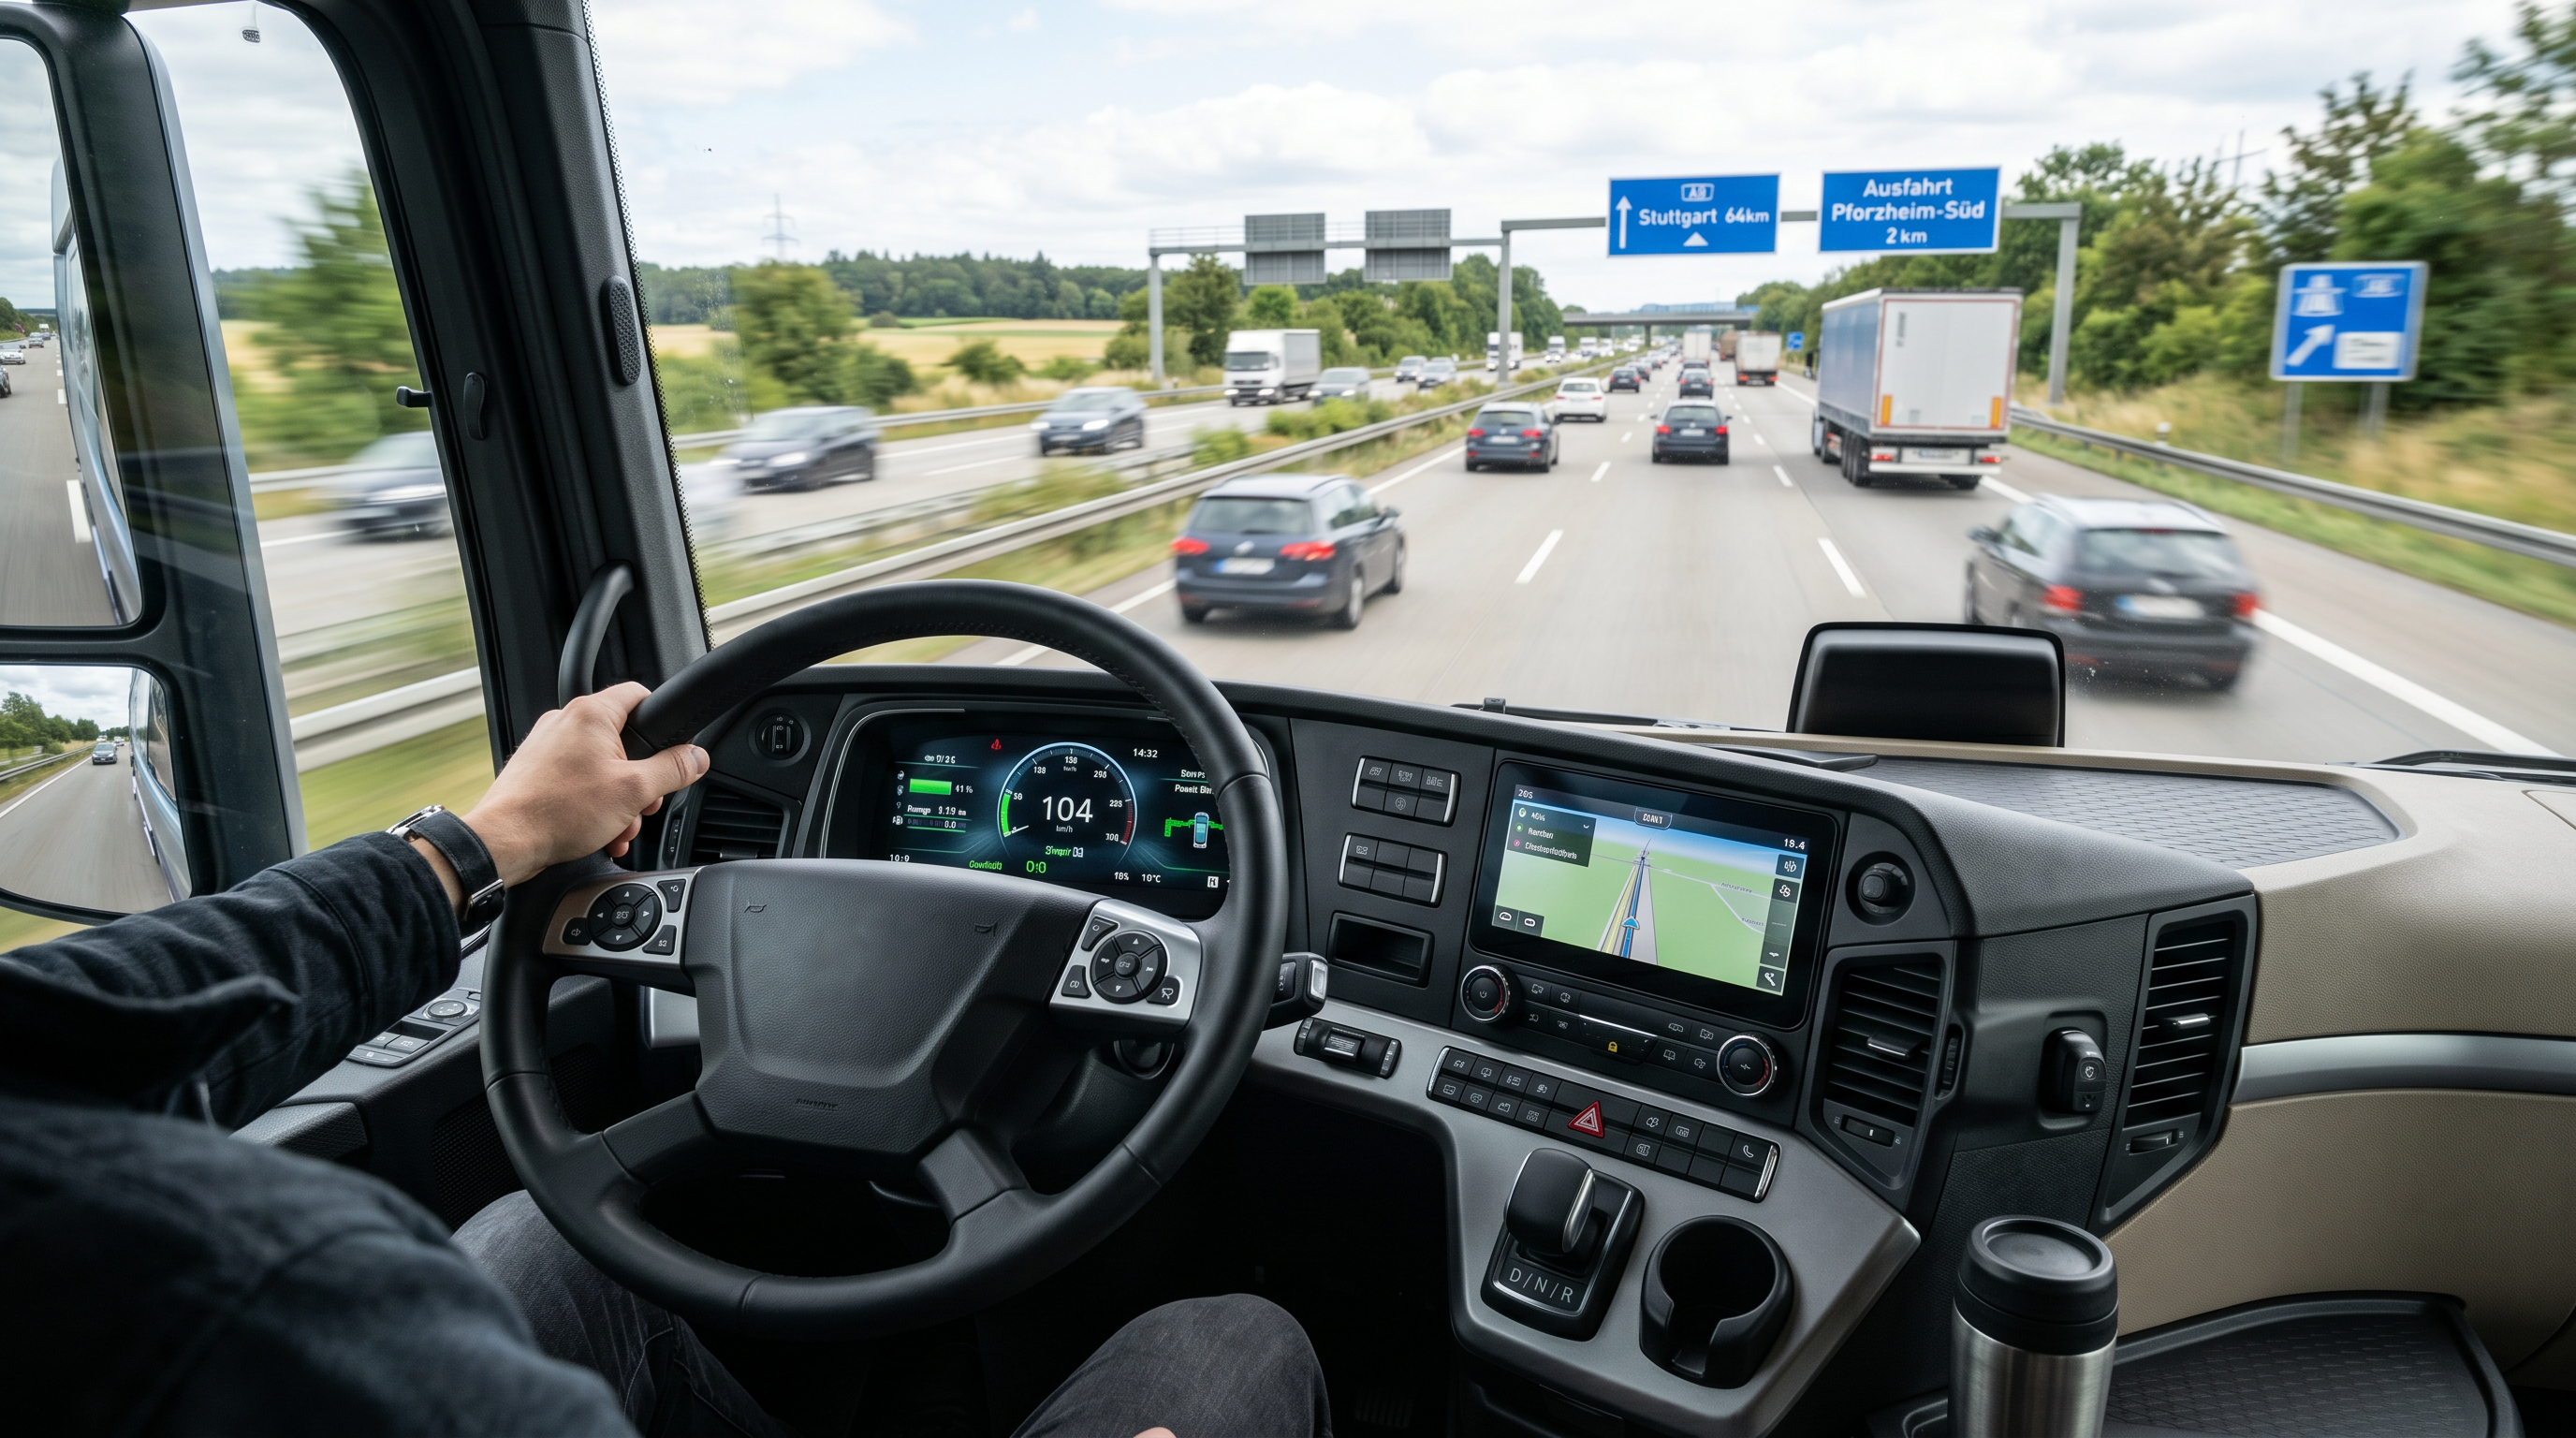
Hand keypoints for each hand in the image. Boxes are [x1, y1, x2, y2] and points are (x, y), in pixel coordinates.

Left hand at [456, 682, 706, 886]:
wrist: (505, 841)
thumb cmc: (558, 811)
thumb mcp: (634, 791)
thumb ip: (673, 770)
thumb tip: (697, 757)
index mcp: (591, 715)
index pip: (639, 695)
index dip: (662, 720)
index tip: (672, 746)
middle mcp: (565, 722)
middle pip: (623, 740)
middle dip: (640, 778)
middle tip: (643, 803)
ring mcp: (547, 746)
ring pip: (600, 766)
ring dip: (618, 799)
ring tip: (617, 826)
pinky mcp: (536, 771)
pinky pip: (577, 781)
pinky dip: (593, 804)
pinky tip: (599, 832)